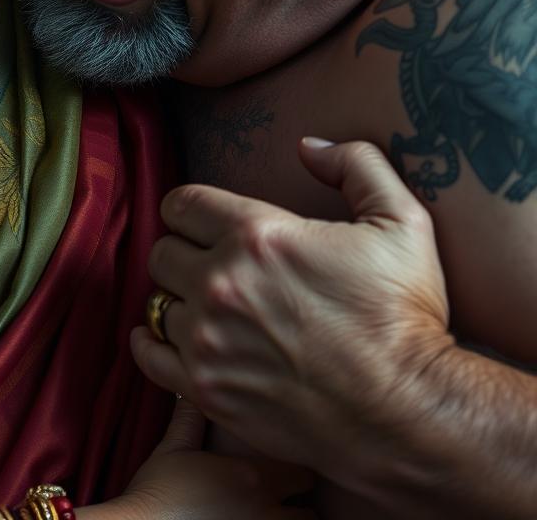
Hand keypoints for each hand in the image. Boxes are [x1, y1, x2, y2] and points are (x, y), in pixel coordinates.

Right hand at [98, 399, 313, 518]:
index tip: (282, 470)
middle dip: (298, 508)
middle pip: (310, 514)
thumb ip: (189, 419)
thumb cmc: (156, 493)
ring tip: (264, 519)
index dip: (295, 472)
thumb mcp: (172, 450)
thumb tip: (193, 390)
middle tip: (279, 503)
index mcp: (254, 478)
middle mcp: (267, 513)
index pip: (303, 473)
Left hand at [131, 139, 453, 491]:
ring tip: (208, 308)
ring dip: (179, 301)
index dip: (190, 211)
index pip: (180, 204)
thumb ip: (356, 164)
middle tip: (211, 267)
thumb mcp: (401, 221)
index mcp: (257, 235)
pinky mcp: (206, 389)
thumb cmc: (405, 316)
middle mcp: (221, 283)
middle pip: (162, 252)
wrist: (411, 412)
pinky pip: (147, 355)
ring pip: (156, 303)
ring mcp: (208, 340)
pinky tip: (171, 339)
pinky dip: (153, 345)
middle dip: (184, 254)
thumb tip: (309, 145)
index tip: (204, 224)